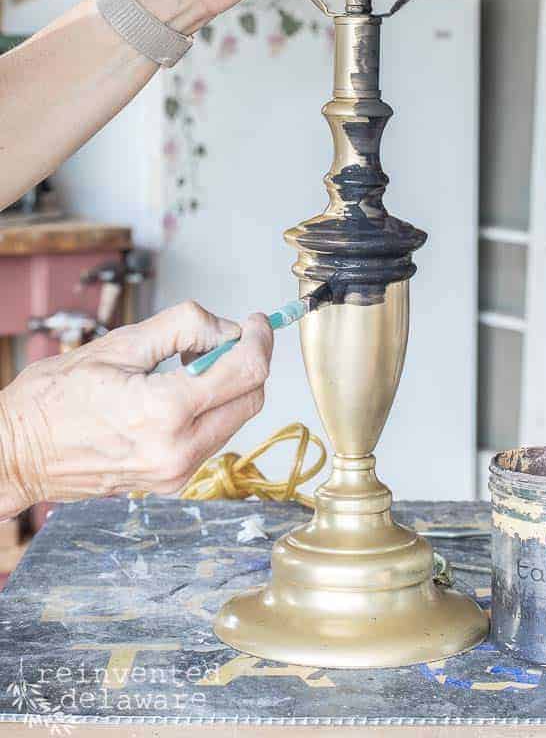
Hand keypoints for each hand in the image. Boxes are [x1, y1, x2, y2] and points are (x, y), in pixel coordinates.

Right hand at [0, 302, 272, 517]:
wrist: (17, 453)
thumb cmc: (54, 397)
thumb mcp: (120, 343)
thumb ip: (183, 327)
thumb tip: (226, 329)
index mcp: (165, 412)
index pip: (246, 371)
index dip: (260, 339)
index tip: (256, 323)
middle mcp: (179, 452)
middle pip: (251, 399)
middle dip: (246, 362)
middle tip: (221, 338)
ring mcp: (176, 475)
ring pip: (235, 420)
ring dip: (227, 387)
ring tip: (185, 365)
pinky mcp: (171, 484)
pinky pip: (212, 439)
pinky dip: (209, 410)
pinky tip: (177, 394)